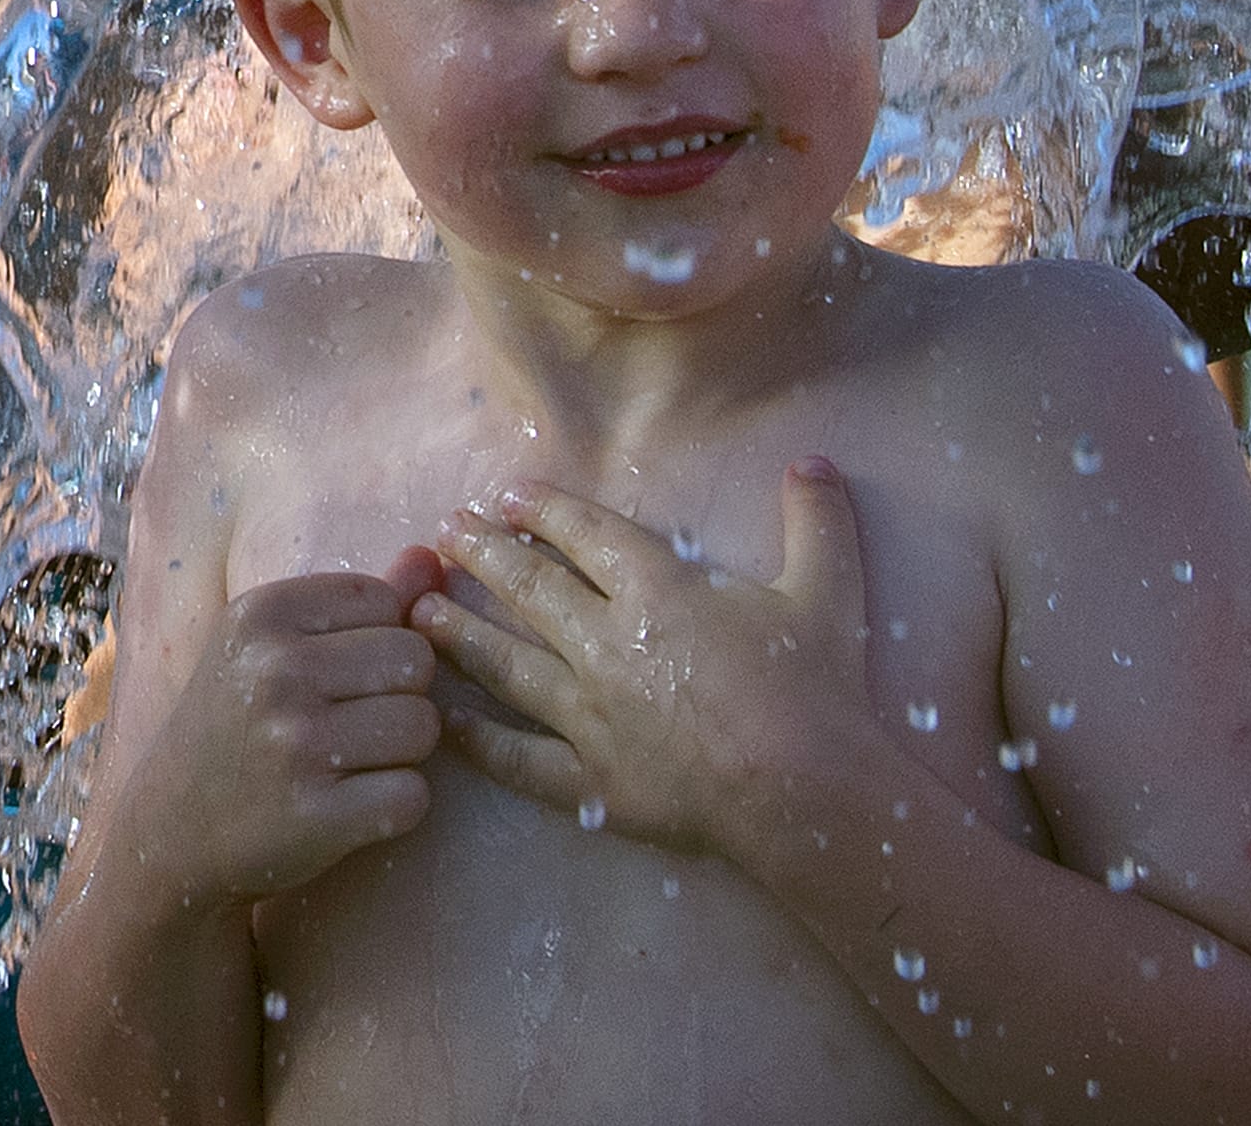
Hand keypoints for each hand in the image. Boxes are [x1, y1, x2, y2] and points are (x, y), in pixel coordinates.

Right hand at [126, 551, 443, 904]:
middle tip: (346, 725)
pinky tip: (348, 808)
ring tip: (347, 764)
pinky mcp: (316, 818)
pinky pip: (413, 796)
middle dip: (398, 695)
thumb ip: (355, 601)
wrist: (169, 830)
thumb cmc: (235, 723)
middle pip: (416, 661)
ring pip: (424, 727)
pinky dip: (395, 807)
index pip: (388, 602)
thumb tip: (432, 555)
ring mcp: (295, 745)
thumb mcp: (272, 645)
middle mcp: (276, 670)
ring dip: (401, 753)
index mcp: (263, 613)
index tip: (330, 677)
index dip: (377, 642)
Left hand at [415, 462, 869, 857]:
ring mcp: (591, 716)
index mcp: (659, 591)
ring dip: (462, 633)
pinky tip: (446, 721)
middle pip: (532, 590)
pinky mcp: (591, 782)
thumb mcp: (827, 588)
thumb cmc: (817, 686)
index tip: (507, 496)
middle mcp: (609, 644)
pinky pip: (519, 758)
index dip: (545, 511)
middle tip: (446, 532)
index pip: (588, 537)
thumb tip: (816, 460)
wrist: (806, 790)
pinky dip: (478, 739)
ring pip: (509, 665)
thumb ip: (817, 519)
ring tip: (422, 610)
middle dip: (485, 555)